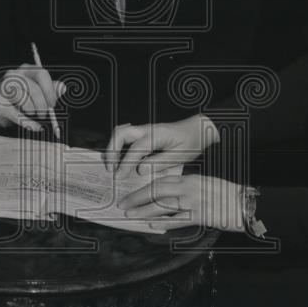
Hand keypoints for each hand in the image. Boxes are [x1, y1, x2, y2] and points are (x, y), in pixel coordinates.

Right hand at [0, 64, 65, 133]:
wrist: (1, 111)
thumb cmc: (23, 99)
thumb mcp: (40, 93)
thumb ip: (51, 90)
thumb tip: (62, 88)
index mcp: (27, 69)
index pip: (42, 74)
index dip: (49, 90)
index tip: (53, 104)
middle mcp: (13, 74)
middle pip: (33, 88)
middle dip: (42, 104)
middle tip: (45, 114)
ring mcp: (3, 86)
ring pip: (24, 99)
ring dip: (32, 111)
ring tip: (32, 114)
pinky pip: (15, 113)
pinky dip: (26, 122)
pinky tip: (31, 125)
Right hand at [104, 115, 219, 178]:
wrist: (197, 130)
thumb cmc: (191, 142)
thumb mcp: (181, 156)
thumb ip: (160, 163)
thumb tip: (140, 170)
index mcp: (158, 134)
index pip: (136, 148)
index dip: (125, 163)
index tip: (119, 177)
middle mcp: (148, 129)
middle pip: (121, 133)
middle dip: (111, 151)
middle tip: (110, 170)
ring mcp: (144, 130)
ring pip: (120, 133)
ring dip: (112, 149)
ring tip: (112, 166)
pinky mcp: (143, 134)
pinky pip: (126, 138)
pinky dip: (118, 148)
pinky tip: (119, 160)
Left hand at [118, 175, 244, 232]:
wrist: (244, 203)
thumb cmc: (225, 194)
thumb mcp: (203, 184)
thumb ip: (185, 188)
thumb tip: (167, 194)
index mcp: (189, 179)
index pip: (160, 181)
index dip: (142, 188)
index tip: (130, 194)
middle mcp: (188, 189)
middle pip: (157, 192)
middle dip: (137, 198)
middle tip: (123, 205)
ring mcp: (194, 202)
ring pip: (163, 206)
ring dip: (145, 211)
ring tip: (132, 216)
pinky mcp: (201, 216)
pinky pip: (179, 220)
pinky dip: (165, 223)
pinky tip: (153, 226)